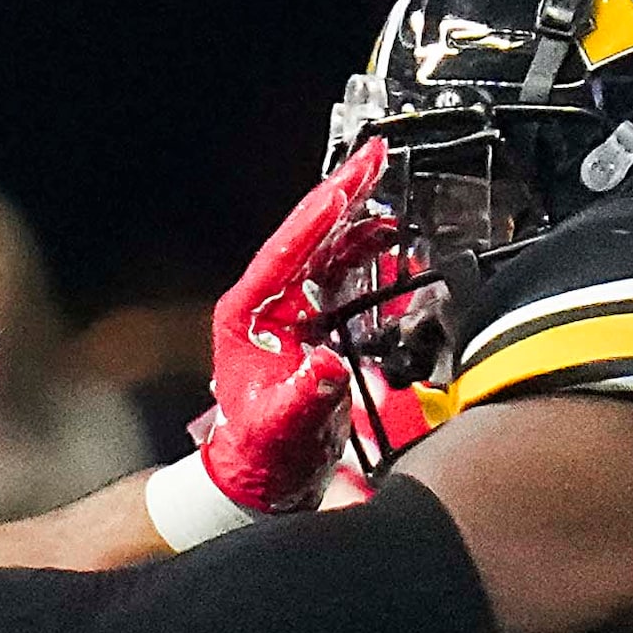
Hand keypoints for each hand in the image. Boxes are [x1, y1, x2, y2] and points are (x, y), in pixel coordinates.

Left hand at [195, 137, 391, 513]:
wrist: (259, 479)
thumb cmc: (259, 454)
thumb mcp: (282, 428)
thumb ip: (306, 396)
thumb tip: (327, 366)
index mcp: (247, 315)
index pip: (286, 251)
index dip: (318, 216)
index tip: (346, 183)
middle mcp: (265, 304)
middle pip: (306, 237)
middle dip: (340, 194)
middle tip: (372, 154)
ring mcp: (288, 311)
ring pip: (324, 249)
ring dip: (355, 216)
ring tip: (382, 179)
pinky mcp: (311, 323)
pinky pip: (339, 275)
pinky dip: (364, 251)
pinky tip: (386, 235)